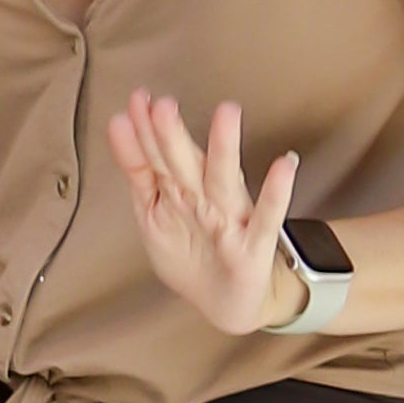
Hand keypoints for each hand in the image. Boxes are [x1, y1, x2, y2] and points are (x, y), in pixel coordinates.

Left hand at [106, 88, 306, 336]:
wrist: (226, 304)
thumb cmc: (190, 252)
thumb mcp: (153, 211)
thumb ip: (138, 170)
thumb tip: (119, 121)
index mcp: (178, 190)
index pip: (157, 157)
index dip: (145, 131)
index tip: (136, 98)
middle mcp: (205, 198)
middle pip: (185, 164)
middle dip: (173, 136)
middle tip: (162, 104)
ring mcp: (231, 219)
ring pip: (225, 181)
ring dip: (225, 149)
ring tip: (227, 114)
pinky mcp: (254, 246)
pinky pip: (266, 218)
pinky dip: (275, 193)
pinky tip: (285, 165)